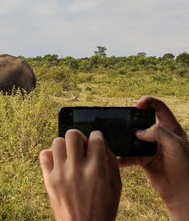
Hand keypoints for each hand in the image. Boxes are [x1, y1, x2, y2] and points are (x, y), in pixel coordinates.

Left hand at [40, 130, 120, 220]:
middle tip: (82, 146)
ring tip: (70, 155)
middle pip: (73, 134)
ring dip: (65, 145)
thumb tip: (101, 142)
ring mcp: (60, 174)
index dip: (97, 136)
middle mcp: (76, 170)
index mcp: (96, 171)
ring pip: (57, 142)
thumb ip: (110, 161)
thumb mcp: (115, 186)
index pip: (95, 139)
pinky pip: (44, 155)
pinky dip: (51, 154)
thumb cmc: (103, 209)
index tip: (96, 140)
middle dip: (80, 137)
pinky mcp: (49, 180)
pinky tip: (59, 161)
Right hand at [119, 96, 188, 219]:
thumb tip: (138, 132)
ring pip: (133, 138)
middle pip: (142, 121)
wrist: (182, 192)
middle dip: (130, 119)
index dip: (148, 102)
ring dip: (123, 138)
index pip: (159, 108)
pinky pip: (130, 155)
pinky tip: (117, 159)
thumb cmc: (185, 168)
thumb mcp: (176, 145)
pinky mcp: (144, 159)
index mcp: (171, 128)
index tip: (137, 104)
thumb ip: (158, 132)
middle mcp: (160, 136)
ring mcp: (151, 147)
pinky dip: (123, 157)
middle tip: (118, 118)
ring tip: (112, 137)